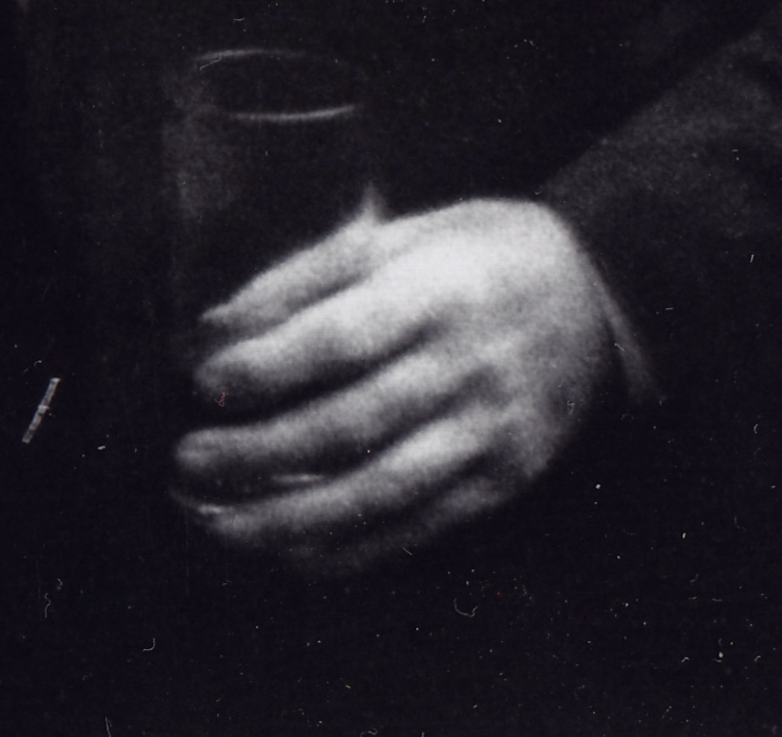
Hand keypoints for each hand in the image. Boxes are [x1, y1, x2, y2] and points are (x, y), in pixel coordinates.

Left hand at [169, 197, 617, 578]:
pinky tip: (280, 550)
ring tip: (209, 517)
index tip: (200, 379)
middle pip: (349, 425)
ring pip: (374, 493)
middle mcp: (465, 370)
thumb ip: (318, 270)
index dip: (267, 364)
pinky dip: (341, 550)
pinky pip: (412, 530)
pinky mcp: (497, 486)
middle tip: (184, 458)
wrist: (597, 302)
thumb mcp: (408, 230)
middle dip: (255, 453)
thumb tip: (221, 324)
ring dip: (282, 516)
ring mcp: (485, 436)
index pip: (342, 335)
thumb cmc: (478, 254)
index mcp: (439, 291)